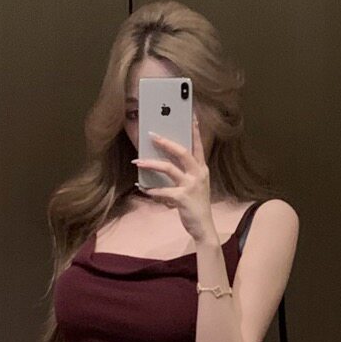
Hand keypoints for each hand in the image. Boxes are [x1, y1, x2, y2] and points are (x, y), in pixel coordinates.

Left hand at [133, 113, 217, 244]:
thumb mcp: (195, 186)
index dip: (195, 130)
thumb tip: (164, 162)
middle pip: (182, 152)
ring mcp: (191, 186)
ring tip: (137, 162)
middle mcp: (198, 174)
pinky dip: (151, 190)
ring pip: (168, 168)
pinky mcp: (182, 198)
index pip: (198, 145)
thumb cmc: (196, 205)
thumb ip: (184, 174)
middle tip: (151, 135)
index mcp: (202, 169)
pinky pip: (162, 191)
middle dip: (165, 143)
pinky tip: (142, 189)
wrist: (203, 227)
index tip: (192, 115)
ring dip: (151, 164)